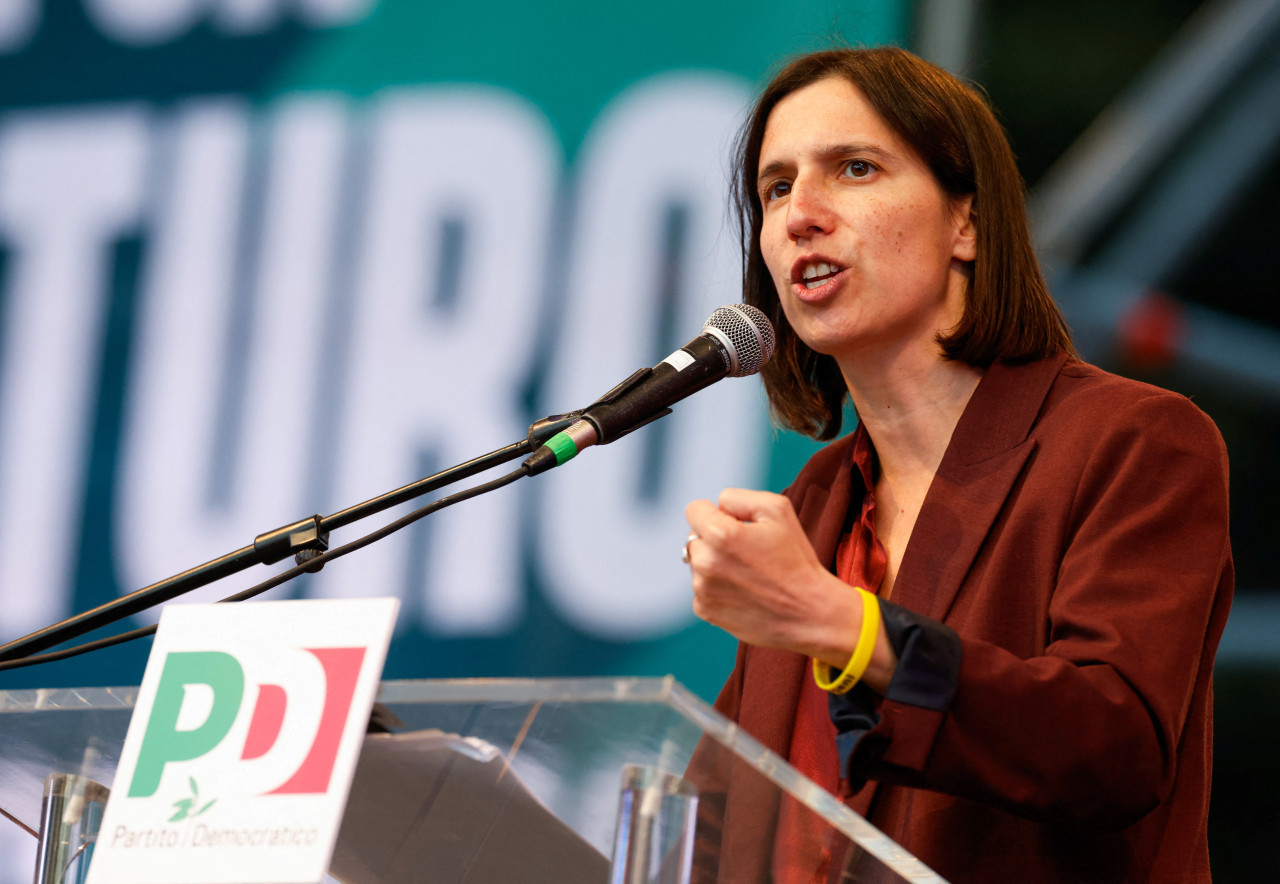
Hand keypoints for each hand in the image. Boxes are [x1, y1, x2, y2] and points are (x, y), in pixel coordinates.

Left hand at [685, 488, 896, 691]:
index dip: (716, 513)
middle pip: (694, 536)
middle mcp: (705, 562)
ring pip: (697, 563)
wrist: (809, 612)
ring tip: (748, 573)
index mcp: (720, 534)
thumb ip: (737, 498)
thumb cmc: (796, 558)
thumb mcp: (777, 510)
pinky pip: (701, 588)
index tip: (736, 525)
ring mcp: (703, 589)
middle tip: (746, 551)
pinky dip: (716, 587)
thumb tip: (716, 507)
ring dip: (715, 563)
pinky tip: (743, 591)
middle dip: (714, 538)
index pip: (694, 509)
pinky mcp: (705, 610)